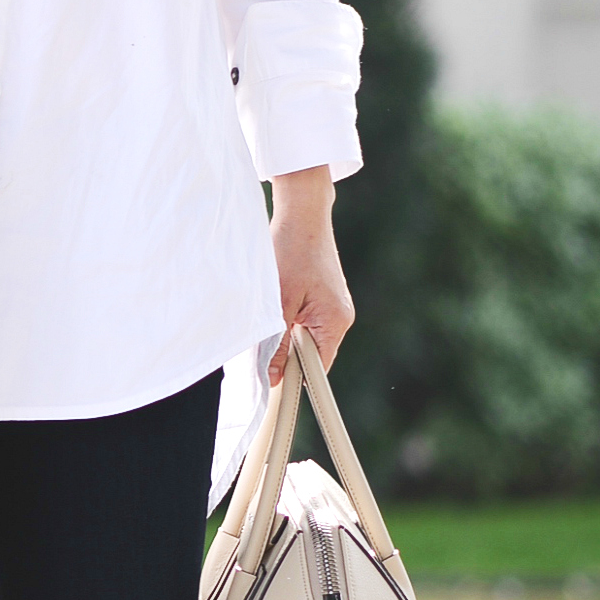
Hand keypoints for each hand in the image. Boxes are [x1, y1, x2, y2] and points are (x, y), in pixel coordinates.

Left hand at [268, 166, 354, 382]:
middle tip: (258, 353)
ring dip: (285, 339)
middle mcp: (340, 318)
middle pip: (312, 356)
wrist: (303, 215)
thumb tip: (274, 378)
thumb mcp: (278, 302)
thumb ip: (277, 344)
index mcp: (335, 322)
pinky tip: (272, 314)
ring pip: (306, 339)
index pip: (316, 369)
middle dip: (286, 357)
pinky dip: (288, 324)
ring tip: (265, 326)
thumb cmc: (291, 252)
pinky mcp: (325, 299)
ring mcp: (334, 308)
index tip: (270, 385)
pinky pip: (306, 323)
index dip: (294, 379)